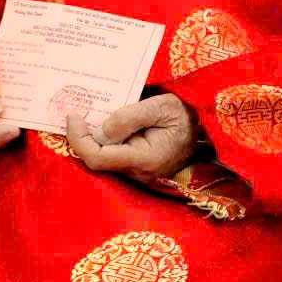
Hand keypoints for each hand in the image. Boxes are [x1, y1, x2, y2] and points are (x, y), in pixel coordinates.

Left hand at [65, 94, 197, 180]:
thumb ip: (128, 118)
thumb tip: (97, 131)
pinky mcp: (136, 168)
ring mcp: (136, 173)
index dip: (78, 138)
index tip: (73, 115)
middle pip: (96, 158)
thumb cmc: (187, 116)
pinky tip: (102, 122)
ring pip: (103, 157)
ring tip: (88, 112)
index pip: (97, 157)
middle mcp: (137, 173)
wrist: (208, 132)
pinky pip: (112, 155)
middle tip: (78, 110)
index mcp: (144, 159)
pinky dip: (103, 139)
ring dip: (92, 136)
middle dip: (82, 135)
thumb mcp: (162, 107)